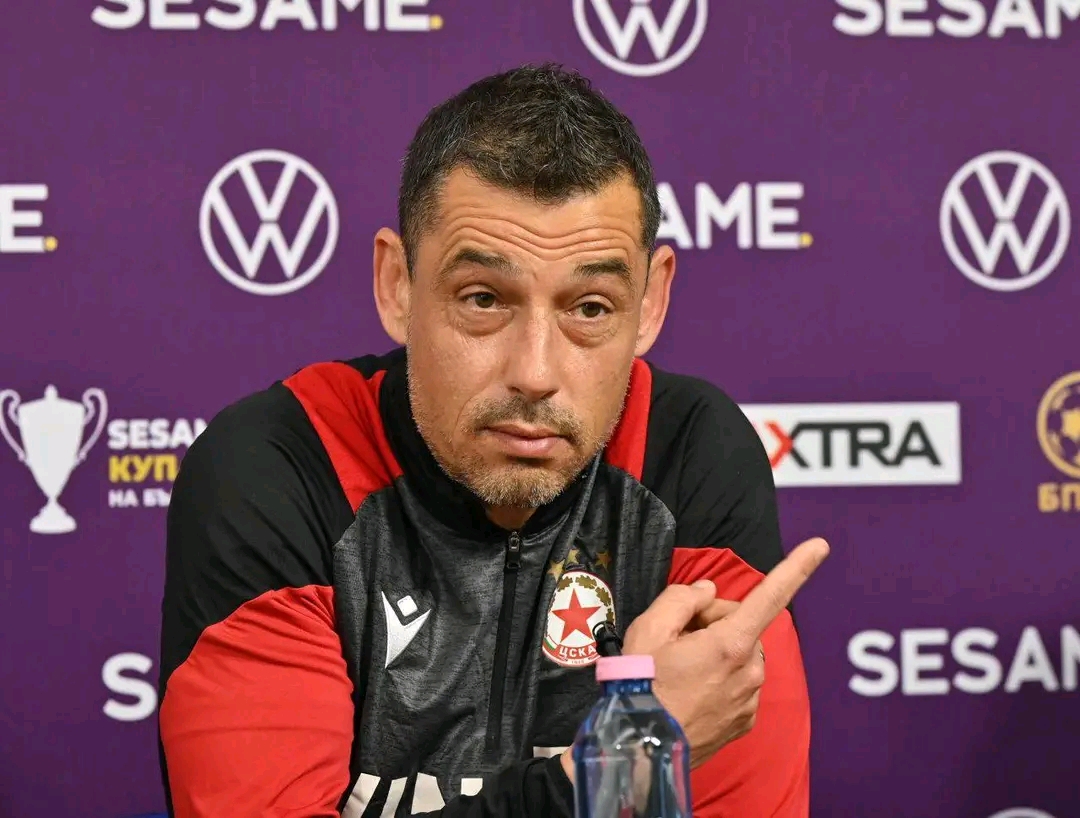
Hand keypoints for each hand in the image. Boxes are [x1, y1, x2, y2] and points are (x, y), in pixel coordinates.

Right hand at [622, 537, 829, 767]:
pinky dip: (720, 678)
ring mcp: (750, 700)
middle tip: (677, 638)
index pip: (769, 596)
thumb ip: (681, 598)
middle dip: (714, 622)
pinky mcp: (745, 721)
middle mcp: (750, 671)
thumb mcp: (648, 630)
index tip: (821, 545)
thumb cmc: (640, 686)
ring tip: (679, 668)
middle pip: (742, 624)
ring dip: (718, 651)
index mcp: (730, 644)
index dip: (796, 568)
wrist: (637, 749)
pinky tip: (690, 689)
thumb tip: (707, 591)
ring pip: (741, 655)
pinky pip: (739, 683)